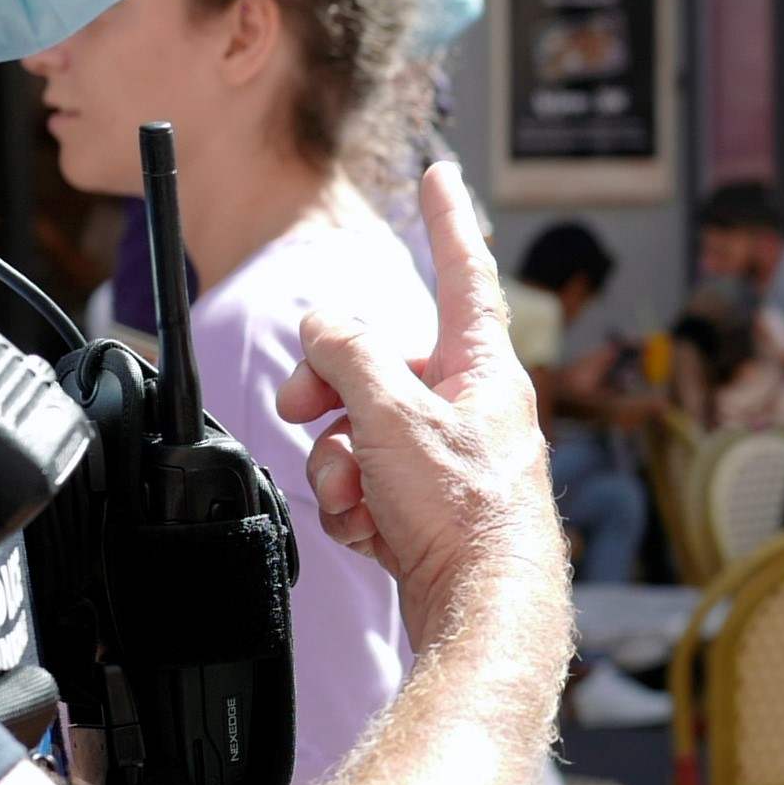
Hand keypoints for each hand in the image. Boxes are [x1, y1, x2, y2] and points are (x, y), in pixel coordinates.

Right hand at [278, 165, 559, 655]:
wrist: (482, 611)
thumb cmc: (463, 513)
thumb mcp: (393, 413)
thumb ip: (351, 356)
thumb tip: (325, 327)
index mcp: (481, 367)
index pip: (463, 270)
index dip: (446, 218)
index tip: (441, 173)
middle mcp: (473, 409)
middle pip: (381, 367)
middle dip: (331, 394)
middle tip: (302, 410)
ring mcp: (451, 464)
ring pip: (364, 434)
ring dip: (340, 466)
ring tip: (355, 497)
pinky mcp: (430, 514)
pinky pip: (371, 488)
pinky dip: (357, 508)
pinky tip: (369, 532)